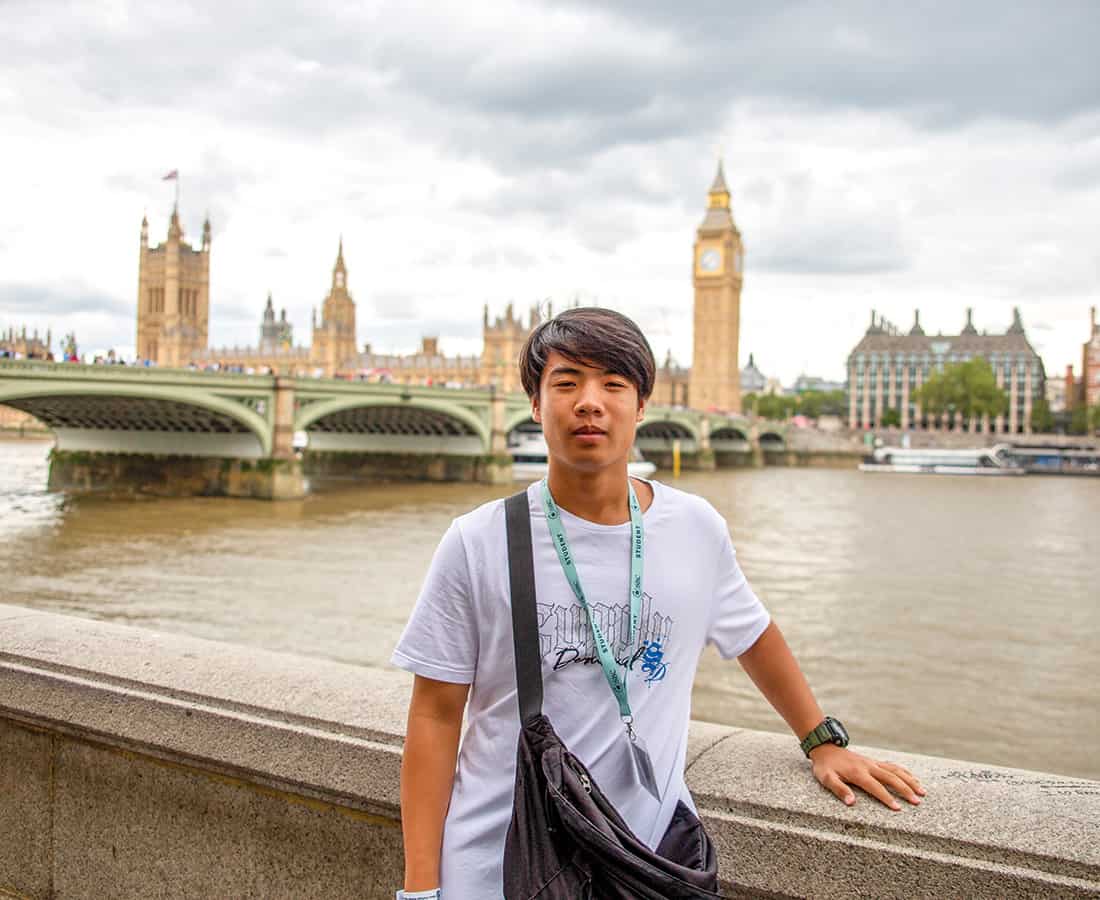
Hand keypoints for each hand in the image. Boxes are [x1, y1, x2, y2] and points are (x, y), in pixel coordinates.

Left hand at [809, 744, 925, 810]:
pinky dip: (904, 771)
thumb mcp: (826, 778)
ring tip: (922, 791)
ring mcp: (872, 763)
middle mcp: (868, 766)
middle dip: (905, 790)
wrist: (825, 747)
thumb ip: (839, 789)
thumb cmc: (825, 766)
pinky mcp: (874, 761)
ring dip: (909, 780)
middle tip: (917, 801)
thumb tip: (852, 803)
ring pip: (895, 770)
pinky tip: (913, 778)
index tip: (898, 808)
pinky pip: (892, 766)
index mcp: (857, 772)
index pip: (875, 787)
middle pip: (891, 778)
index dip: (887, 798)